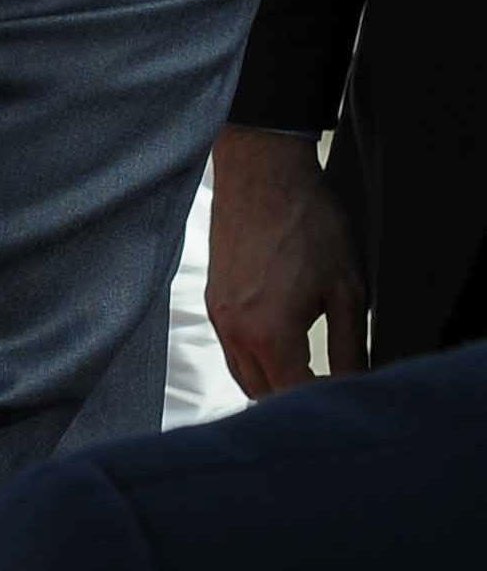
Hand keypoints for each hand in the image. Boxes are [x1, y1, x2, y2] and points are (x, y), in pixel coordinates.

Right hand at [207, 123, 366, 396]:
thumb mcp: (347, 290)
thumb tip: (358, 385)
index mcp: (268, 333)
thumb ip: (352, 349)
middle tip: (335, 388)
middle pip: (262, 396)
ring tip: (312, 371)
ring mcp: (218, 311)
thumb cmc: (308, 221)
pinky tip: (284, 342)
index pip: (296, 398)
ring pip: (243, 374)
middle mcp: (234, 329)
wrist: (263, 169)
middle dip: (297, 400)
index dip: (328, 405)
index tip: (352, 397)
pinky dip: (256, 358)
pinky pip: (232, 346)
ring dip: (274, 381)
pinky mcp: (214, 295)